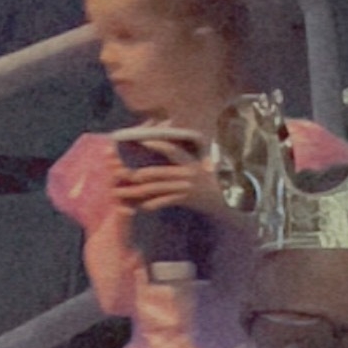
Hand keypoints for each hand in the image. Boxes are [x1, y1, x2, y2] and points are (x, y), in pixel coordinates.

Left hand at [111, 138, 229, 216]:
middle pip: (157, 173)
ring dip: (138, 191)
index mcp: (190, 162)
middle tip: (119, 173)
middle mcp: (188, 174)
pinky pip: (166, 202)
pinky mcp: (187, 200)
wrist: (228, 202)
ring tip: (122, 192)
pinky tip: (142, 206)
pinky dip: (153, 204)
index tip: (143, 142)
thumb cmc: (212, 182)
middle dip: (136, 173)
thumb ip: (186, 156)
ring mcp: (187, 188)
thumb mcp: (203, 165)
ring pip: (157, 189)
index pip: (173, 151)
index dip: (159, 145)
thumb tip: (172, 141)